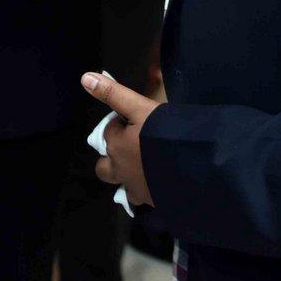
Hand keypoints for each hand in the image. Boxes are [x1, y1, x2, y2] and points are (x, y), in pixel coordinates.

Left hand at [82, 72, 160, 208]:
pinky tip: (160, 181)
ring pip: (122, 185)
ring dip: (127, 177)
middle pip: (104, 167)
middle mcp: (121, 169)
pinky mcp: (152, 202)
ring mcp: (136, 189)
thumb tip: (84, 78)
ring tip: (145, 167)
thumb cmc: (166, 133)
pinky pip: (142, 198)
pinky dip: (146, 190)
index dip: (120, 124)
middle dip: (111, 158)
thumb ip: (114, 94)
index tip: (136, 120)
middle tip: (132, 147)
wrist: (196, 166)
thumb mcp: (140, 107)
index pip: (109, 131)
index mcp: (117, 145)